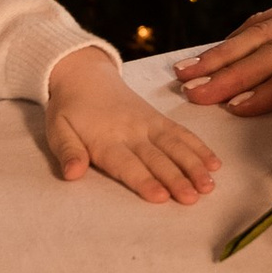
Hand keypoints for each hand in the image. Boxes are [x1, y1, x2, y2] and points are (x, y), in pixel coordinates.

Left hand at [45, 45, 218, 204]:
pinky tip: (215, 163)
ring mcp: (149, 124)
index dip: (144, 181)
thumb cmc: (69, 109)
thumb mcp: (57, 129)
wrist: (85, 74)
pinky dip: (199, 147)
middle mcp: (131, 132)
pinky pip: (181, 133)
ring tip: (209, 185)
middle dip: (176, 178)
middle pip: (157, 158)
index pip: (127, 164)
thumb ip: (67, 152)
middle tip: (193, 197)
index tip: (161, 196)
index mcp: (105, 139)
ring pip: (175, 146)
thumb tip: (72, 174)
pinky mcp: (158, 118)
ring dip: (194, 165)